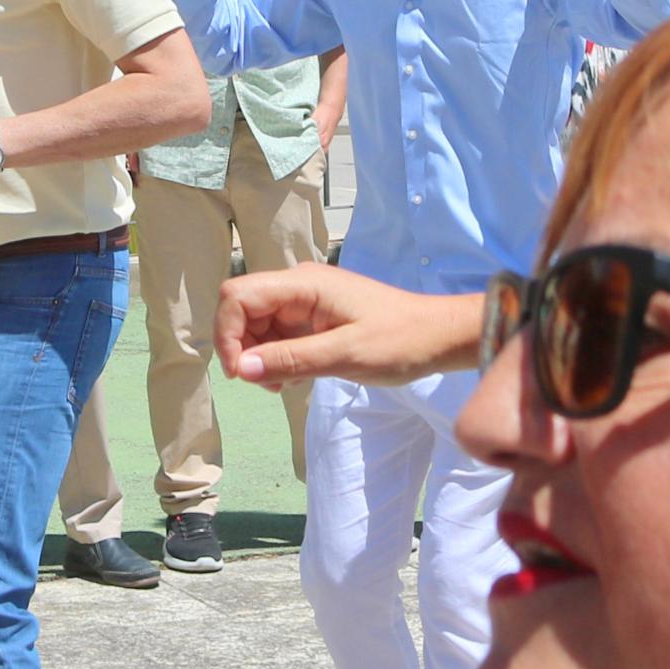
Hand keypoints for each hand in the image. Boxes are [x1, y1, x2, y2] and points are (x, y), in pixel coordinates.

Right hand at [217, 264, 484, 388]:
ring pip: (259, 326)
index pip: (238, 295)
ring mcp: (307, 302)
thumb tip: (241, 369)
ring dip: (260, 357)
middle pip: (244, 310)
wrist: (441, 338)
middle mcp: (299, 286)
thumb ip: (291, 359)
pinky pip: (279, 335)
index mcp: (303, 284)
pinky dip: (278, 358)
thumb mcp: (345, 355)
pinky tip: (296, 379)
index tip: (242, 373)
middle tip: (268, 384)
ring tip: (284, 384)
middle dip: (243, 348)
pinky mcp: (315, 318)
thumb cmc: (400, 341)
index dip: (228, 333)